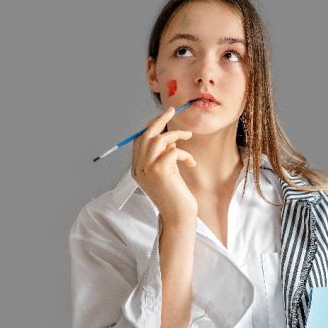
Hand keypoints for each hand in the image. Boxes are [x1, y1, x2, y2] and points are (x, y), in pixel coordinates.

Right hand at [130, 106, 196, 221]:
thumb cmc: (175, 197)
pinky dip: (184, 153)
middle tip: (172, 111)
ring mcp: (147, 169)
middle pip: (146, 135)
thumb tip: (169, 138)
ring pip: (159, 140)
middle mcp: (139, 168)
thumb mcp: (166, 173)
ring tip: (189, 137)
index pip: (139, 139)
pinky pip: (173, 151)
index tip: (164, 118)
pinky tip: (191, 163)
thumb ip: (163, 156)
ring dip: (176, 134)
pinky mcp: (160, 172)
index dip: (151, 126)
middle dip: (160, 120)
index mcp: (137, 169)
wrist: (178, 217)